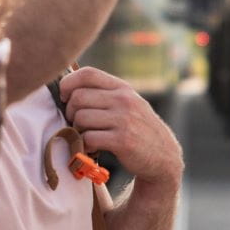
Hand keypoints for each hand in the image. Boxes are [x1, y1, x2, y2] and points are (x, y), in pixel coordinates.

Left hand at [58, 68, 182, 186]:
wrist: (163, 156)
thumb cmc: (137, 129)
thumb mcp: (127, 104)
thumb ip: (104, 94)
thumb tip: (67, 87)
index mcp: (122, 88)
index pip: (87, 73)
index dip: (68, 84)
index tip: (65, 97)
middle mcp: (124, 100)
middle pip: (78, 97)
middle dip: (70, 112)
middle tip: (76, 123)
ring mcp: (124, 120)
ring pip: (80, 118)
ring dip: (78, 130)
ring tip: (87, 136)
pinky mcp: (122, 141)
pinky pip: (88, 138)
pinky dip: (85, 145)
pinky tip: (94, 147)